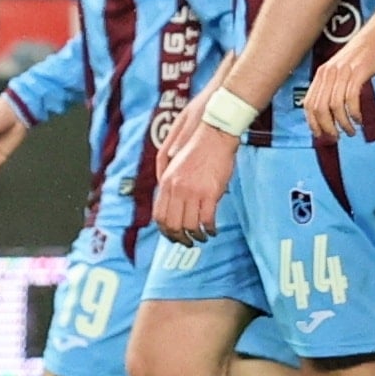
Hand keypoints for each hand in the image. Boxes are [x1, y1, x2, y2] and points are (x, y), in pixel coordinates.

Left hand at [153, 112, 235, 241]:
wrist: (215, 132)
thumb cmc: (198, 145)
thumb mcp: (175, 162)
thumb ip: (170, 180)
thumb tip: (171, 199)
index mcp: (166, 181)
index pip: (159, 215)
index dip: (165, 230)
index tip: (172, 235)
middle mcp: (176, 189)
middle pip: (172, 224)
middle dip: (179, 238)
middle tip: (186, 242)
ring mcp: (192, 192)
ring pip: (189, 225)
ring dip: (196, 236)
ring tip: (202, 237)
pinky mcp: (210, 193)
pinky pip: (207, 220)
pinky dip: (210, 229)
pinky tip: (213, 230)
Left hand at [309, 5, 374, 136]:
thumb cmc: (364, 53)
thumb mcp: (342, 68)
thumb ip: (334, 85)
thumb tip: (330, 109)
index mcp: (322, 73)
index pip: (309, 103)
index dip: (313, 123)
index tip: (322, 135)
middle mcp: (329, 73)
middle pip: (319, 108)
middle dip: (327, 128)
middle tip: (337, 138)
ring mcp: (343, 72)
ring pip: (334, 107)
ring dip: (342, 124)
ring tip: (351, 131)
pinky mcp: (358, 73)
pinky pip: (351, 100)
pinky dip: (353, 114)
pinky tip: (359, 119)